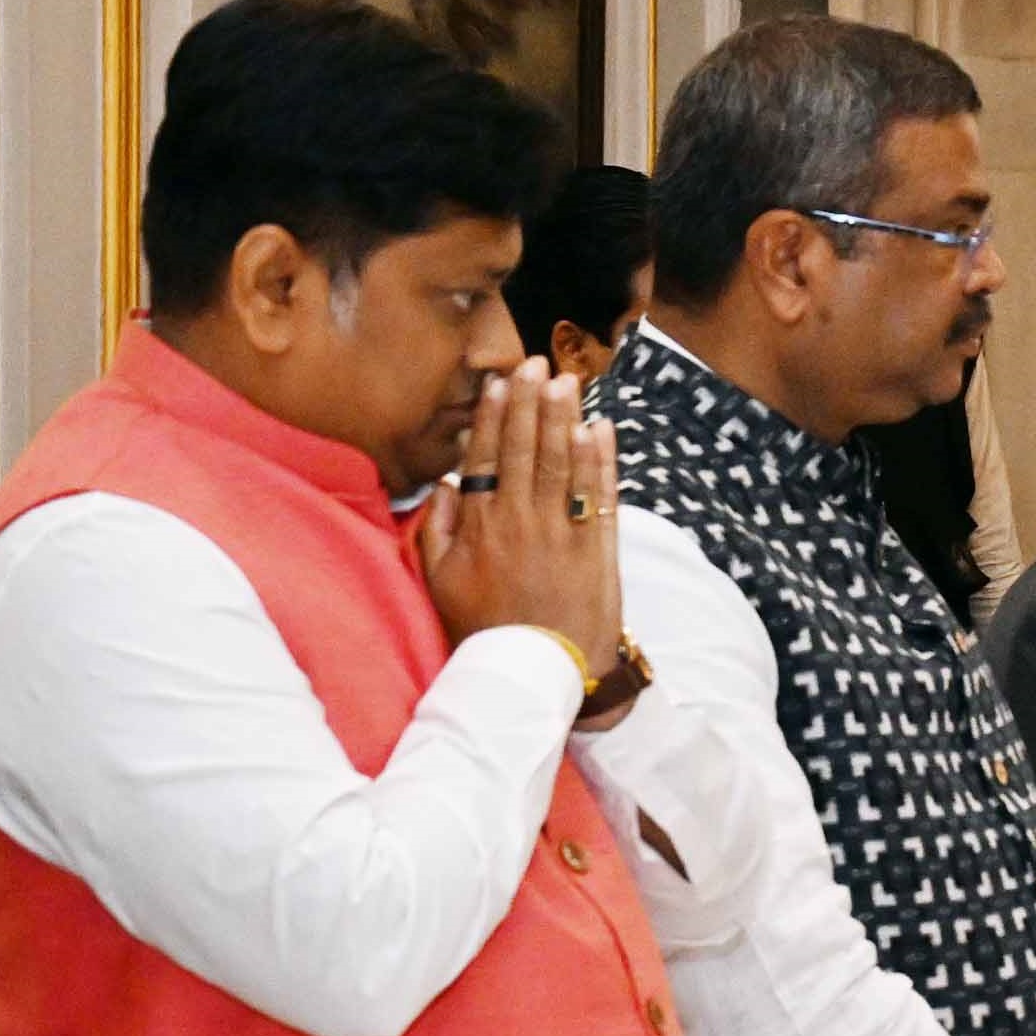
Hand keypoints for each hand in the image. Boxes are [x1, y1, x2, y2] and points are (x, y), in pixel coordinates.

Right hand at [412, 360, 627, 693]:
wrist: (535, 672)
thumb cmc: (483, 628)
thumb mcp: (439, 583)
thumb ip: (436, 530)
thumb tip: (446, 485)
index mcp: (479, 526)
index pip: (485, 458)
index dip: (492, 417)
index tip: (498, 383)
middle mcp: (519, 521)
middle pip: (524, 449)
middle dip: (529, 403)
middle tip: (534, 363)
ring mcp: (560, 532)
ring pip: (561, 462)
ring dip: (564, 418)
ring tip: (566, 381)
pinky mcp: (596, 547)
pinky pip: (597, 494)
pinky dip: (600, 460)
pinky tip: (599, 428)